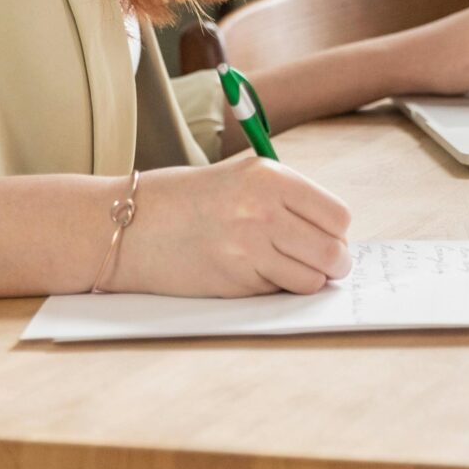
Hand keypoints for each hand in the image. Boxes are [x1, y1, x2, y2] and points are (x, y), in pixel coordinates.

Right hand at [120, 152, 351, 296]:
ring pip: (314, 278)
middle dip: (334, 263)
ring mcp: (250, 246)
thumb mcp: (240, 177)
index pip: (336, 215)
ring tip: (287, 269)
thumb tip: (334, 233)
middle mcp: (264, 209)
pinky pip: (281, 291)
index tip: (327, 239)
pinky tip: (258, 275)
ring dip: (308, 280)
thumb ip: (285, 198)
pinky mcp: (236, 279)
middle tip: (322, 265)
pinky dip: (279, 289)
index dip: (337, 233)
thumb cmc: (187, 200)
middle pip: (333, 251)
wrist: (131, 224)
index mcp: (269, 176)